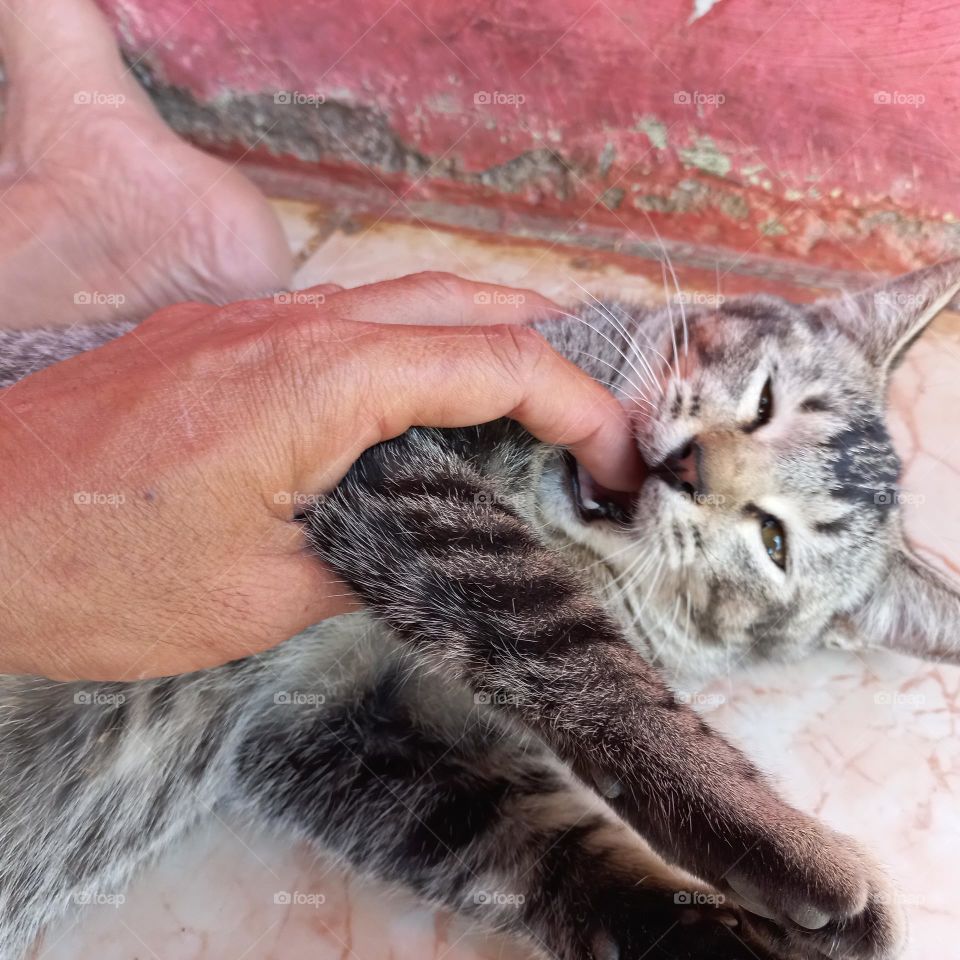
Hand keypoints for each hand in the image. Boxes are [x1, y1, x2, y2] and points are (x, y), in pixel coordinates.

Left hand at [0, 272, 640, 679]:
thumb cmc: (89, 572)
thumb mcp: (260, 598)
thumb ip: (371, 559)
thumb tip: (430, 549)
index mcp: (316, 384)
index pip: (491, 364)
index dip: (577, 406)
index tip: (617, 460)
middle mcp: (292, 327)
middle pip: (462, 300)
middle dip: (549, 344)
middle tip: (600, 405)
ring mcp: (251, 322)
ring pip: (404, 298)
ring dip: (483, 332)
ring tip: (538, 384)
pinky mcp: (219, 338)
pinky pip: (343, 320)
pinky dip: (411, 345)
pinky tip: (422, 391)